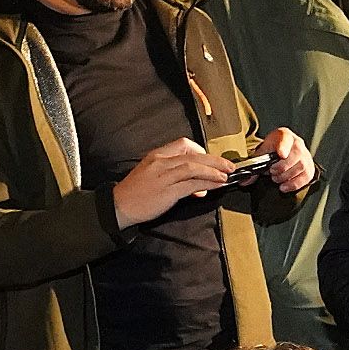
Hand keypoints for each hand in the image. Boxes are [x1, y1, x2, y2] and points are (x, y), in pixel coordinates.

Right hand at [112, 138, 241, 227]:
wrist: (119, 206)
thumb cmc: (137, 192)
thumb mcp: (154, 176)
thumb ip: (177, 178)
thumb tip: (200, 186)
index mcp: (157, 155)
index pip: (183, 144)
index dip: (201, 151)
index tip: (210, 160)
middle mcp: (161, 162)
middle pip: (193, 155)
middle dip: (214, 160)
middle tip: (230, 165)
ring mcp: (164, 176)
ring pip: (194, 167)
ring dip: (213, 171)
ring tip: (226, 175)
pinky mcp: (167, 191)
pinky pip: (191, 184)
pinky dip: (207, 183)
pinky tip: (216, 185)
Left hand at [257, 125, 314, 193]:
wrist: (282, 154)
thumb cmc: (272, 152)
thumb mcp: (262, 154)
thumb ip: (253, 166)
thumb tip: (244, 181)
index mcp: (284, 135)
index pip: (286, 138)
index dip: (284, 146)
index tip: (281, 154)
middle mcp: (298, 143)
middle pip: (296, 154)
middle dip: (282, 167)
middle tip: (272, 173)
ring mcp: (306, 155)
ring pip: (301, 166)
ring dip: (286, 176)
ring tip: (276, 178)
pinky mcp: (310, 168)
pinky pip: (305, 177)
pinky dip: (293, 184)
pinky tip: (284, 186)